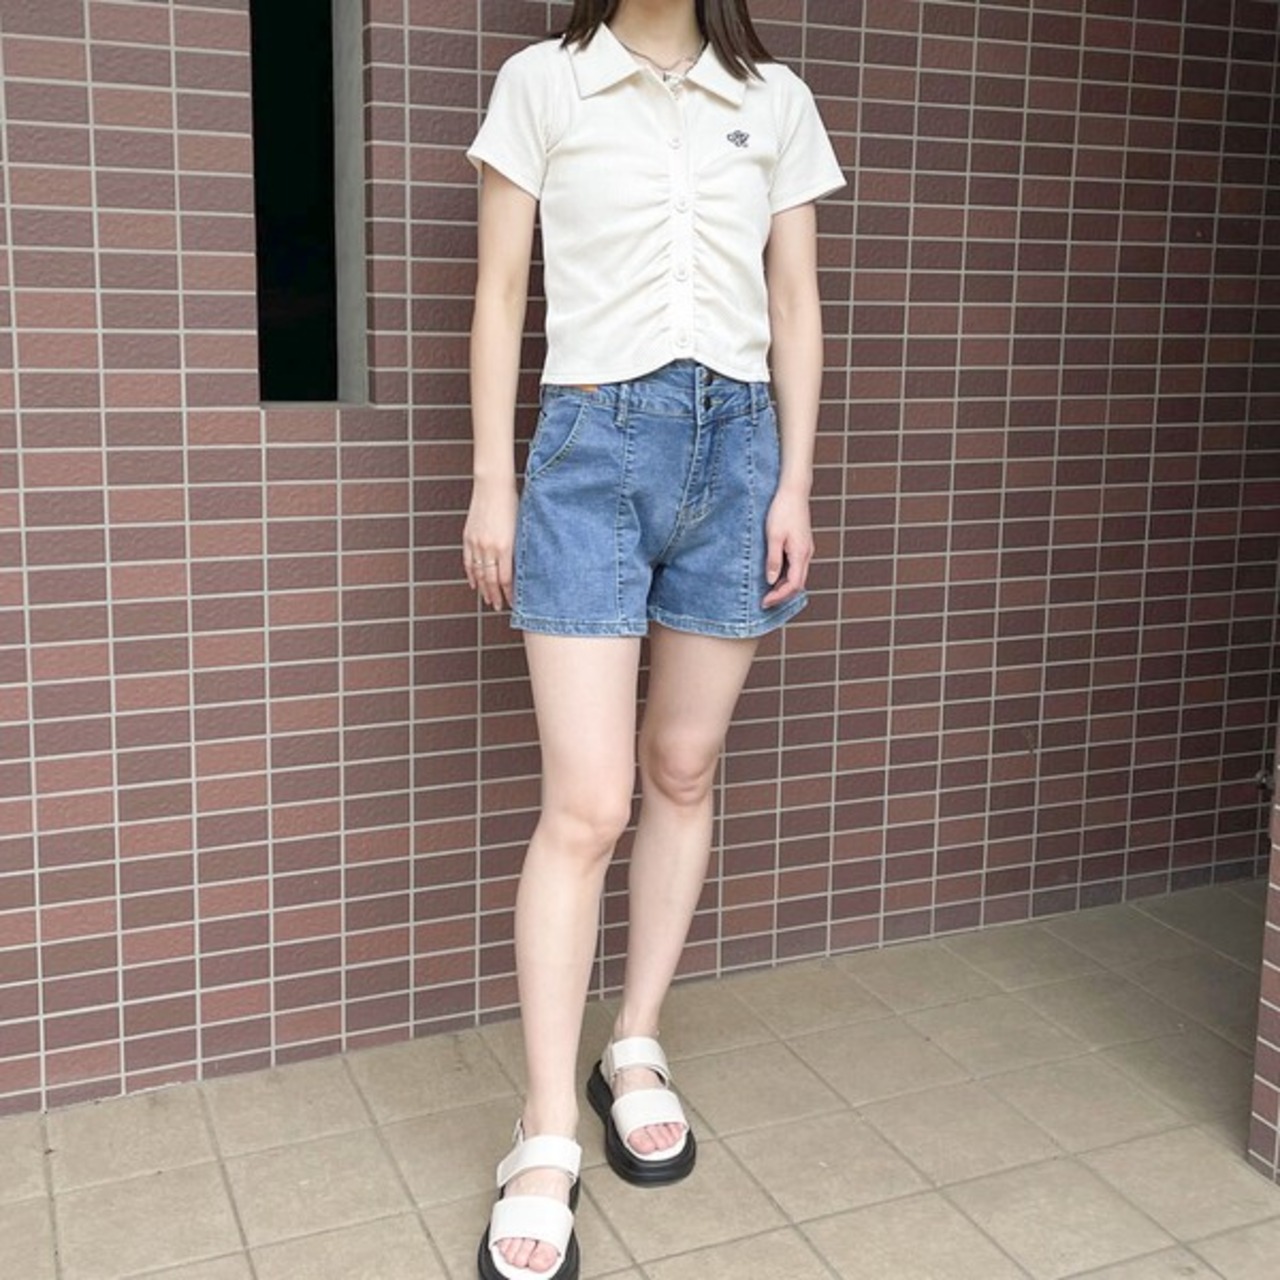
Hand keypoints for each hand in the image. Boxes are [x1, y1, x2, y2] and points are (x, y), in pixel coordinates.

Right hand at [463, 478, 517, 609]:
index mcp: (505, 546)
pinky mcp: (468, 537)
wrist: (493, 486)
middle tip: (499, 607)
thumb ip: (518, 549)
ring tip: (488, 600)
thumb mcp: (520, 528)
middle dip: (496, 596)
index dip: (509, 593)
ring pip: (479, 573)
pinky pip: (468, 561)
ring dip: (483, 589)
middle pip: (491, 580)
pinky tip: (474, 583)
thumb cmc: (511, 503)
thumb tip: (521, 568)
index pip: (505, 579)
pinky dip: (471, 574)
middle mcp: (489, 547)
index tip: (514, 603)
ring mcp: (476, 543)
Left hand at [762, 486, 813, 608]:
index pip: (792, 585)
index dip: (778, 596)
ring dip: (784, 586)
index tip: (764, 602)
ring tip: (768, 592)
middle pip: (798, 584)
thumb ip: (773, 560)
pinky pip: (796, 567)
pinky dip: (786, 576)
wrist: (794, 491)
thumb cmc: (782, 510)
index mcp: (800, 554)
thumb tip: (771, 580)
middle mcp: (807, 554)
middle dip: (782, 595)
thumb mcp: (773, 536)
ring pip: (798, 576)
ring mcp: (806, 549)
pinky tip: (775, 576)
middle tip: (765, 601)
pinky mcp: (802, 544)